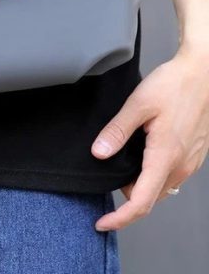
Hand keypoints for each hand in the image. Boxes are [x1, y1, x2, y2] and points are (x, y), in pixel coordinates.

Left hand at [90, 44, 208, 230]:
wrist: (201, 73)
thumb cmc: (174, 85)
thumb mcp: (138, 104)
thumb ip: (117, 130)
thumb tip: (99, 153)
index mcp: (165, 156)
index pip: (141, 201)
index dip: (120, 217)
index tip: (102, 222)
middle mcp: (180, 164)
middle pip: (150, 198)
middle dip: (126, 199)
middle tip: (105, 182)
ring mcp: (189, 161)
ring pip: (161, 187)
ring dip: (139, 185)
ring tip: (118, 167)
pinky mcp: (192, 153)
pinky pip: (170, 175)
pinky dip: (151, 175)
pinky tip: (138, 157)